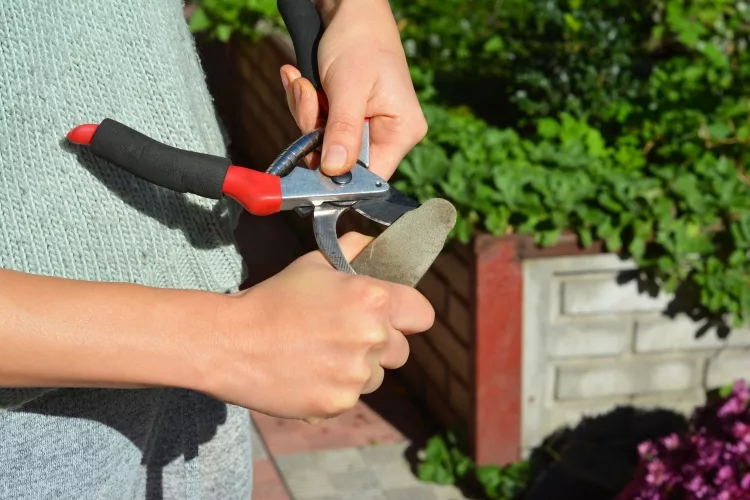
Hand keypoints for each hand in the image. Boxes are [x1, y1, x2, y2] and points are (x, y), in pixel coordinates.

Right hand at [204, 232, 433, 421]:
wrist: (231, 342)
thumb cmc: (272, 299)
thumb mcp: (314, 264)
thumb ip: (352, 251)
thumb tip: (372, 241)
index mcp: (373, 299)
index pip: (422, 314)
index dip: (408, 314)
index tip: (396, 317)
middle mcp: (372, 337)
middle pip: (402, 350)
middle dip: (381, 344)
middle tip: (345, 336)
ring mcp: (356, 375)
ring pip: (377, 377)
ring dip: (358, 369)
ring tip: (321, 355)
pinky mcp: (339, 403)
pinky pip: (352, 398)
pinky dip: (335, 389)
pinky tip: (308, 372)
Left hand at [279, 0, 426, 180]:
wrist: (349, 8)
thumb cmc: (359, 39)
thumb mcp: (349, 88)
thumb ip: (343, 131)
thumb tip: (334, 171)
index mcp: (402, 131)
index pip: (370, 175)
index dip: (339, 174)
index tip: (312, 160)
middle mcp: (387, 133)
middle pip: (341, 159)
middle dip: (315, 131)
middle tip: (310, 95)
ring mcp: (366, 125)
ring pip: (323, 142)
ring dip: (306, 113)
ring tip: (305, 82)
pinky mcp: (346, 115)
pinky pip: (318, 126)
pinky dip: (305, 104)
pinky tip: (302, 81)